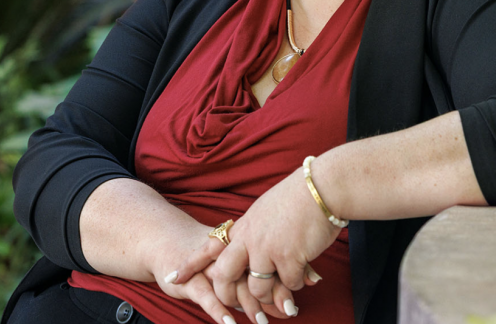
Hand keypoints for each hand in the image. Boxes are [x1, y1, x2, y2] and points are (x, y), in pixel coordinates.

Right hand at [154, 223, 296, 322]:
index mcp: (243, 242)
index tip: (305, 290)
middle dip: (272, 292)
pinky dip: (218, 309)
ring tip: (263, 321)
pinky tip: (229, 322)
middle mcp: (225, 254)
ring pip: (232, 285)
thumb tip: (314, 278)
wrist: (167, 238)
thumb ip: (277, 265)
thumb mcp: (246, 254)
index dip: (287, 276)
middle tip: (289, 310)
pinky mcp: (189, 280)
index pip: (269, 257)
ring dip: (249, 304)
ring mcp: (207, 266)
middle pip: (253, 271)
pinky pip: (205, 296)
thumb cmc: (213, 250)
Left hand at [172, 166, 339, 307]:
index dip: (191, 264)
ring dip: (271, 295)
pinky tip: (305, 277)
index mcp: (244, 226)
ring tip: (282, 297)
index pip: (209, 247)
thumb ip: (256, 230)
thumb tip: (252, 245)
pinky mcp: (288, 257)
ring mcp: (267, 248)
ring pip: (257, 288)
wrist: (322, 187)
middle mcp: (250, 238)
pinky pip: (288, 284)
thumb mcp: (266, 210)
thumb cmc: (300, 197)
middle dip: (228, 297)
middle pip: (225, 276)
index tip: (174, 277)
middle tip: (236, 308)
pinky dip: (297, 284)